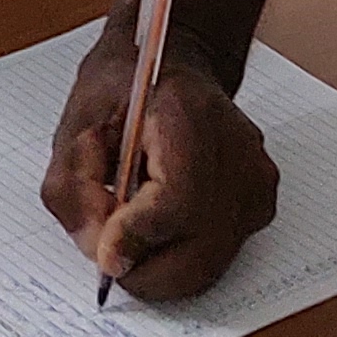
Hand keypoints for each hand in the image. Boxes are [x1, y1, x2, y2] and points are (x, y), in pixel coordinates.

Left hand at [44, 30, 278, 302]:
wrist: (175, 63)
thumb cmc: (126, 89)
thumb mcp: (76, 127)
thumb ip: (75, 191)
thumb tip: (99, 252)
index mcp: (187, 116)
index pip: (176, 201)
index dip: (137, 238)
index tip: (105, 255)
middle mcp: (235, 151)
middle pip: (200, 248)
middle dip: (148, 272)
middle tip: (111, 263)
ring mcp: (256, 179)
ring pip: (210, 263)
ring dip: (164, 267)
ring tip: (133, 235)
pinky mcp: (261, 203)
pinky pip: (220, 255)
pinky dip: (184, 257)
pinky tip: (161, 226)